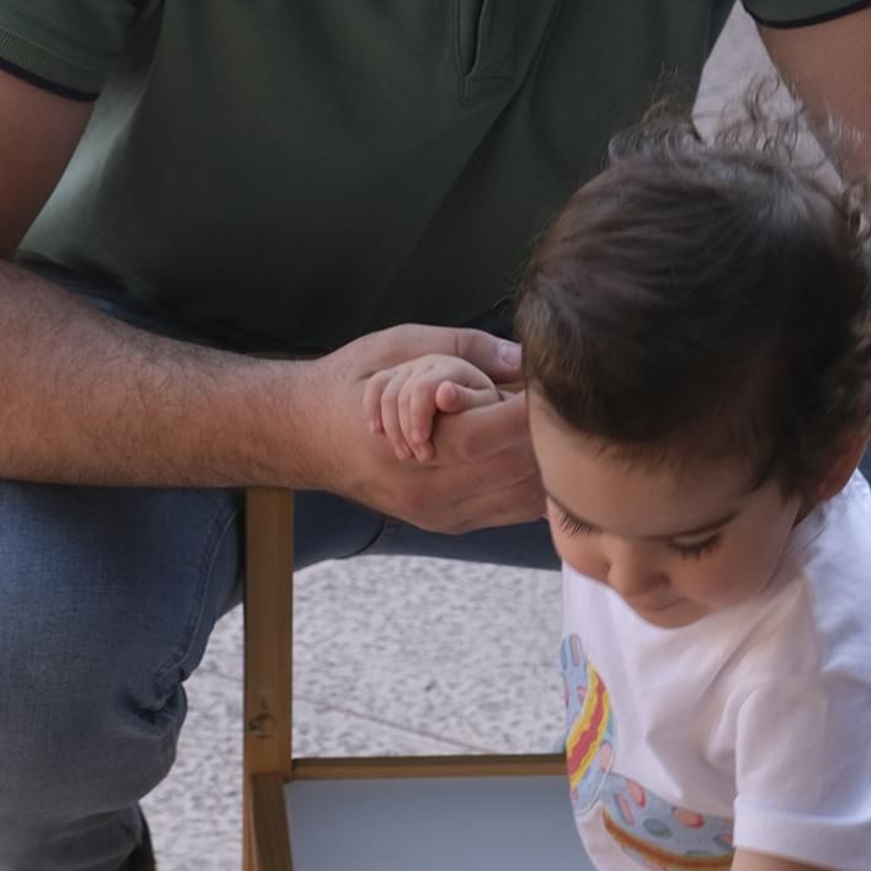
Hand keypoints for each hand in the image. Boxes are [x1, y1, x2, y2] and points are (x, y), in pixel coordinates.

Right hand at [305, 325, 542, 532]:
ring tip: (554, 427)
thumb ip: (461, 348)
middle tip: (564, 403)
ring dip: (548, 462)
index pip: (489, 432)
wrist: (305, 437)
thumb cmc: (351, 383)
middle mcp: (425, 488)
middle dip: (548, 436)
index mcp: (409, 441)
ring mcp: (438, 513)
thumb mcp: (397, 346)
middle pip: (516, 470)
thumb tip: (520, 356)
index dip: (531, 410)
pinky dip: (533, 484)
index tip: (552, 386)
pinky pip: (510, 512)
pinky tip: (539, 454)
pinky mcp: (447, 524)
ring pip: (522, 497)